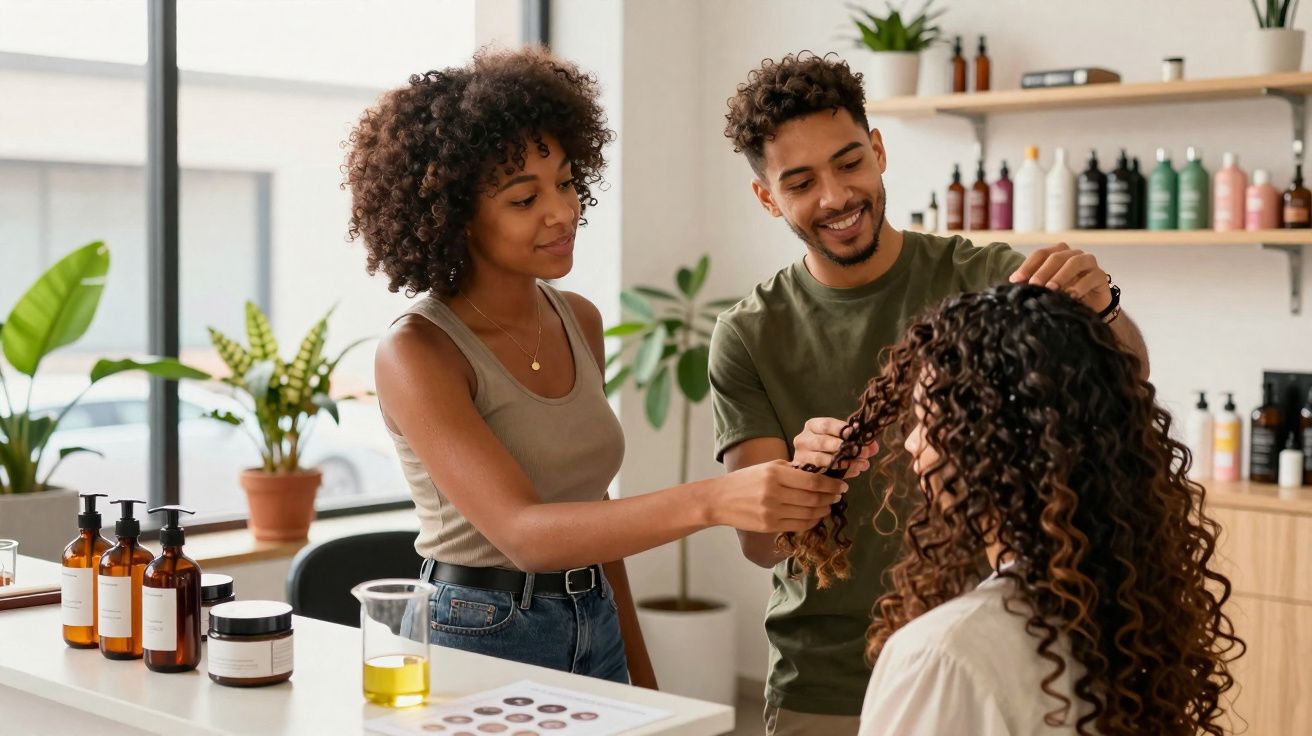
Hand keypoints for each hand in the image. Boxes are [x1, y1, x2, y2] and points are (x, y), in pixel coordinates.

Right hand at [709, 460, 847, 532]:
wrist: (720, 499)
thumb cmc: (745, 480)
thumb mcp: (767, 467)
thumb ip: (791, 469)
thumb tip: (818, 474)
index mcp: (775, 473)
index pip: (812, 480)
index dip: (831, 484)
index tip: (842, 485)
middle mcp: (774, 492)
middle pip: (813, 498)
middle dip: (830, 498)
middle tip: (837, 495)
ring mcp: (772, 511)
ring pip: (808, 514)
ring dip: (823, 511)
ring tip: (828, 506)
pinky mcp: (770, 526)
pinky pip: (799, 525)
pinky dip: (811, 522)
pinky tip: (815, 516)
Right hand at [793, 417, 878, 478]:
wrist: (811, 466)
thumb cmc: (829, 448)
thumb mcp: (842, 440)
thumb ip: (858, 442)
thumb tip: (873, 447)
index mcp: (812, 426)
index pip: (825, 424)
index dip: (840, 428)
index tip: (855, 433)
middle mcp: (803, 439)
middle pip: (822, 442)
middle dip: (844, 447)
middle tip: (863, 452)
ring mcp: (800, 457)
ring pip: (821, 460)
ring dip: (844, 462)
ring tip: (862, 464)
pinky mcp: (802, 473)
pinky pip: (821, 474)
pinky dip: (839, 475)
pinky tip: (853, 474)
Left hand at [1008, 243, 1110, 312]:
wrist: (1091, 308)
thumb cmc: (1065, 296)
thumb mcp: (1047, 290)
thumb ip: (1033, 285)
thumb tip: (1012, 285)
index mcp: (1057, 254)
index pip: (1040, 254)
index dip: (1027, 266)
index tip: (1015, 280)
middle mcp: (1073, 254)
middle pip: (1056, 257)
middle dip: (1042, 271)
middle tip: (1033, 285)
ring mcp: (1088, 263)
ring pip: (1074, 262)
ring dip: (1060, 275)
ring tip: (1051, 289)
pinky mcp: (1100, 275)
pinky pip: (1091, 277)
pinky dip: (1079, 286)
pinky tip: (1070, 296)